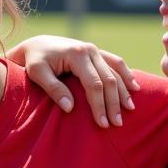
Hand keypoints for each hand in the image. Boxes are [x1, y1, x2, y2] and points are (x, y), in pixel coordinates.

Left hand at [6, 35, 137, 127]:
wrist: (35, 44)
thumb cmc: (33, 60)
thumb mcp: (37, 73)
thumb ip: (53, 89)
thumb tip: (70, 108)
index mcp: (76, 54)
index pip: (94, 84)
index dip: (99, 105)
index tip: (102, 123)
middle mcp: (89, 50)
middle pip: (108, 79)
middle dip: (113, 103)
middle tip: (117, 123)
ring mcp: (94, 50)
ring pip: (116, 71)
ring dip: (124, 91)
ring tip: (130, 109)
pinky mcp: (96, 52)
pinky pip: (116, 62)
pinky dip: (126, 74)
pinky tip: (134, 87)